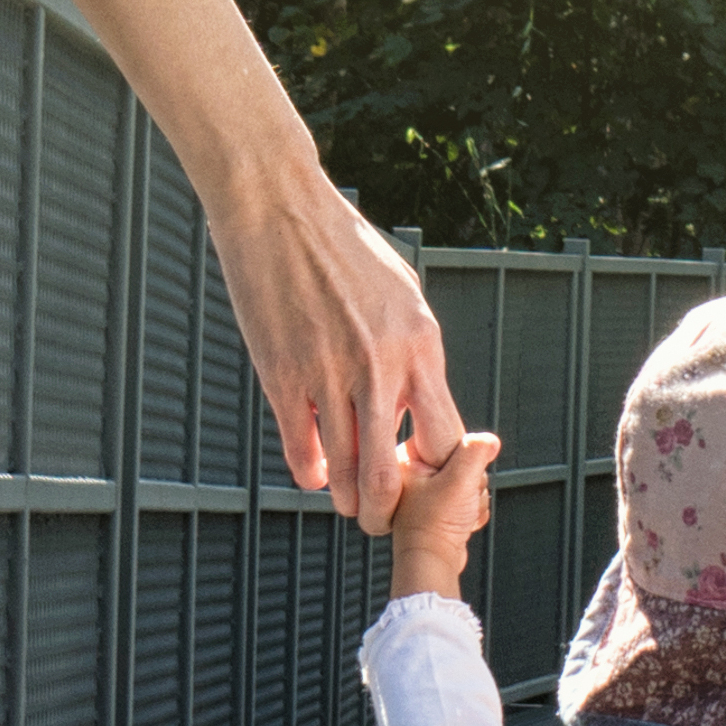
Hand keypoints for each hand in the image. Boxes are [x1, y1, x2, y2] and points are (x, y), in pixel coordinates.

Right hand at [212, 170, 464, 526]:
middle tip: (382, 517)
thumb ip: (415, 349)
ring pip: (346, 470)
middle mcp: (382, 367)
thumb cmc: (343, 245)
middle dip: (390, 508)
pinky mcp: (283, 375)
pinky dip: (310, 471)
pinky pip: (301, 448)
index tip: (422, 475)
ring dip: (348, 499)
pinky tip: (314, 472)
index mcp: (420, 345)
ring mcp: (330, 374)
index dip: (436, 471)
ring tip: (347, 505)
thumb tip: (420, 394)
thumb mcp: (403, 294)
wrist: (279, 207)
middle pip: (395, 471)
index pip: (445, 437)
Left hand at [385, 425, 500, 601]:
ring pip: (470, 481)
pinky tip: (461, 521)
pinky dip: (471, 511)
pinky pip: (468, 499)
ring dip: (473, 499)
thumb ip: (476, 453)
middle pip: (464, 461)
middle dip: (471, 483)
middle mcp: (415, 473)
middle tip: (457, 498)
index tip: (458, 474)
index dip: (463, 457)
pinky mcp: (439, 508)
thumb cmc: (434, 526)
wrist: (432, 563)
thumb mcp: (460, 480)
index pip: (448, 438)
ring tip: (458, 513)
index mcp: (409, 459)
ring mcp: (427, 492)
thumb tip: (489, 440)